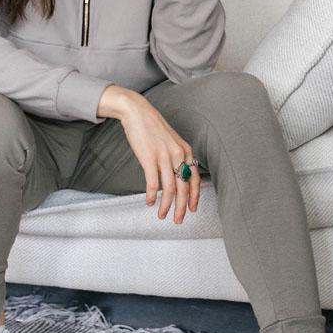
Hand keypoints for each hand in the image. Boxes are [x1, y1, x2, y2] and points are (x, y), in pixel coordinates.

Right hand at [119, 93, 200, 223]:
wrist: (137, 112)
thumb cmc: (152, 127)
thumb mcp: (171, 141)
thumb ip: (177, 157)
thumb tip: (179, 176)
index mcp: (186, 151)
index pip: (195, 180)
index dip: (194, 197)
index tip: (192, 209)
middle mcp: (178, 155)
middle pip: (184, 188)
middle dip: (182, 208)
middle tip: (178, 220)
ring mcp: (164, 157)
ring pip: (170, 189)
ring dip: (166, 206)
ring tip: (162, 215)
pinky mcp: (149, 158)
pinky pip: (153, 183)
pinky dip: (152, 196)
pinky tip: (149, 202)